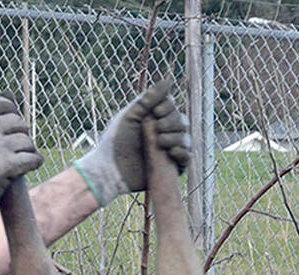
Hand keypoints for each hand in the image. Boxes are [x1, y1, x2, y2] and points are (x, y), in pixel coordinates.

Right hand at [0, 95, 43, 226]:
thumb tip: (11, 101)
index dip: (10, 109)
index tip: (12, 121)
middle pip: (17, 121)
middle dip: (21, 132)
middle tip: (18, 146)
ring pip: (26, 140)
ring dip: (28, 150)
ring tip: (21, 158)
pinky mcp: (4, 166)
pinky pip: (32, 158)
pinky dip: (35, 162)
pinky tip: (33, 164)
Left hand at [73, 80, 190, 206]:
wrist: (111, 170)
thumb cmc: (115, 141)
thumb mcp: (130, 116)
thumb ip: (148, 98)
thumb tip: (169, 80)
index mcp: (153, 118)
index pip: (172, 106)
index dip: (169, 107)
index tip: (156, 113)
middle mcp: (163, 133)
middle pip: (182, 121)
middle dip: (172, 123)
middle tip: (157, 129)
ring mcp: (168, 150)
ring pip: (186, 138)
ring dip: (176, 137)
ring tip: (160, 143)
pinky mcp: (170, 167)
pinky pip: (187, 157)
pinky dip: (182, 153)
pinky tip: (171, 152)